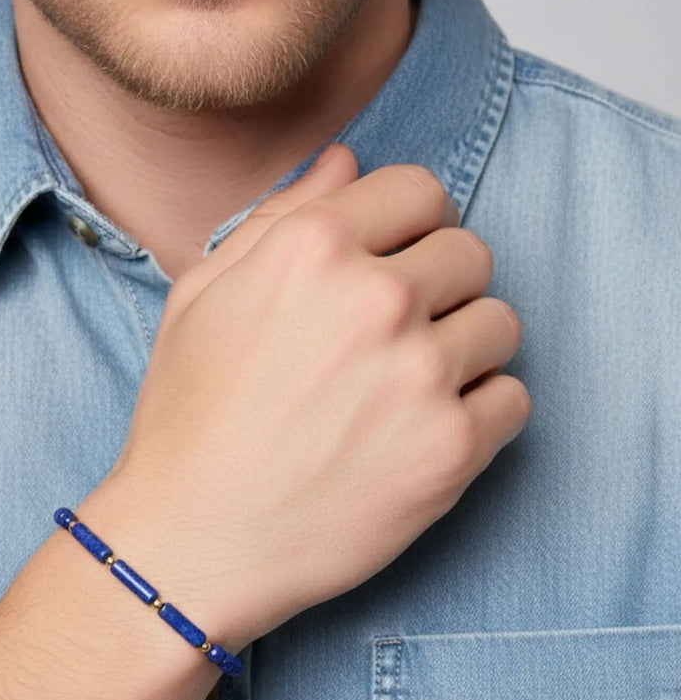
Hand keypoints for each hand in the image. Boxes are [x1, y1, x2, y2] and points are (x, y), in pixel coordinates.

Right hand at [84, 143, 529, 651]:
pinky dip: (478, 414)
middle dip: (439, 285)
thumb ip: (278, 217)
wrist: (193, 539)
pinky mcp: (451, 449)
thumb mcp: (200, 296)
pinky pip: (512, 400)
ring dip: (462, 349)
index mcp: (312, 248)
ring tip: (404, 391)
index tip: (396, 261)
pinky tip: (420, 434)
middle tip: (393, 338)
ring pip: (500, 324)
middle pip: (471, 252)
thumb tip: (346, 161)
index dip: (409, 226)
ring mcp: (421, 375)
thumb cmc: (187, 418)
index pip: (420, 190)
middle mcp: (376, 299)